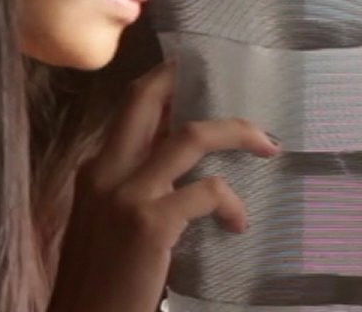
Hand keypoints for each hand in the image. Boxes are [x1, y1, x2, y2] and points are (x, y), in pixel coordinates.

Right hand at [47, 59, 279, 311]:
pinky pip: (207, 191)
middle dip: (186, 80)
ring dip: (236, 132)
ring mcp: (127, 195)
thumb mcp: (108, 223)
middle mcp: (105, 172)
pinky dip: (231, 202)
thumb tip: (183, 167)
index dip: (163, 85)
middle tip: (229, 80)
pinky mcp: (149, 224)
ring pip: (191, 136)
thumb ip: (137, 189)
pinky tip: (238, 223)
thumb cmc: (101, 281)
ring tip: (266, 144)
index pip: (130, 108)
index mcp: (94, 170)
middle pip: (145, 99)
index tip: (195, 79)